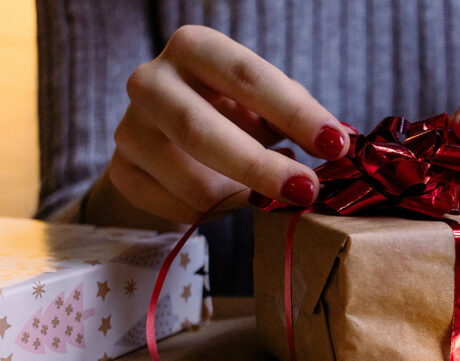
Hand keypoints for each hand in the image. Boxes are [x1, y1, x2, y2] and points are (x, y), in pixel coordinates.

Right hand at [93, 25, 351, 228]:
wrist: (169, 140)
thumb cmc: (231, 112)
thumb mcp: (264, 102)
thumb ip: (297, 115)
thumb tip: (339, 143)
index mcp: (193, 48)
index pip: (247, 76)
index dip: (295, 112)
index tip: (336, 145)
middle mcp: (150, 81)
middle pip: (200, 130)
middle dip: (260, 166)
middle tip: (307, 190)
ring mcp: (129, 129)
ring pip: (191, 182)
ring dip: (240, 196)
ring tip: (262, 192)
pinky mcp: (121, 172)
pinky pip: (178, 209)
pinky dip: (214, 213)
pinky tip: (225, 197)